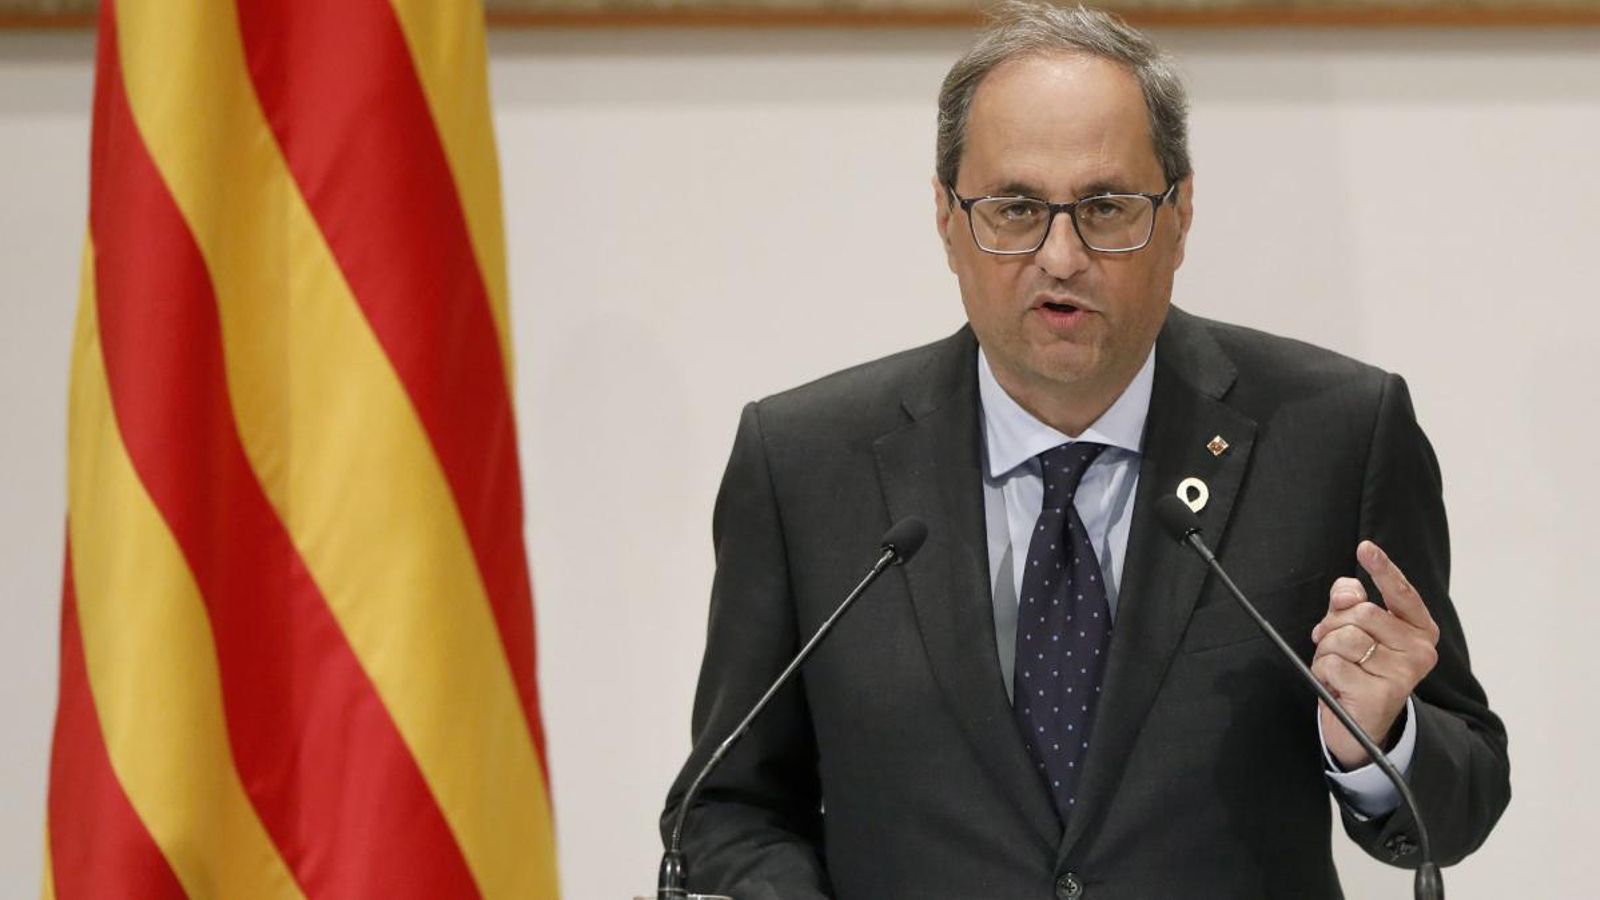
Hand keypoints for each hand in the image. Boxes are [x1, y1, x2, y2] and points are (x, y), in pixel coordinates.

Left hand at [1310, 541, 1439, 768]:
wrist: (1360, 727)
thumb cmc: (1359, 671)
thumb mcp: (1354, 631)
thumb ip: (1350, 603)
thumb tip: (1349, 592)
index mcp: (1420, 630)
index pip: (1402, 593)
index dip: (1382, 569)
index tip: (1365, 548)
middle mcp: (1420, 651)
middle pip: (1360, 613)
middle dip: (1333, 627)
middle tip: (1333, 646)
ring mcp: (1404, 674)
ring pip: (1343, 638)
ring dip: (1326, 651)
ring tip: (1338, 669)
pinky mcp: (1381, 694)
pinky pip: (1331, 664)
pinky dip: (1322, 672)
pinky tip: (1336, 685)